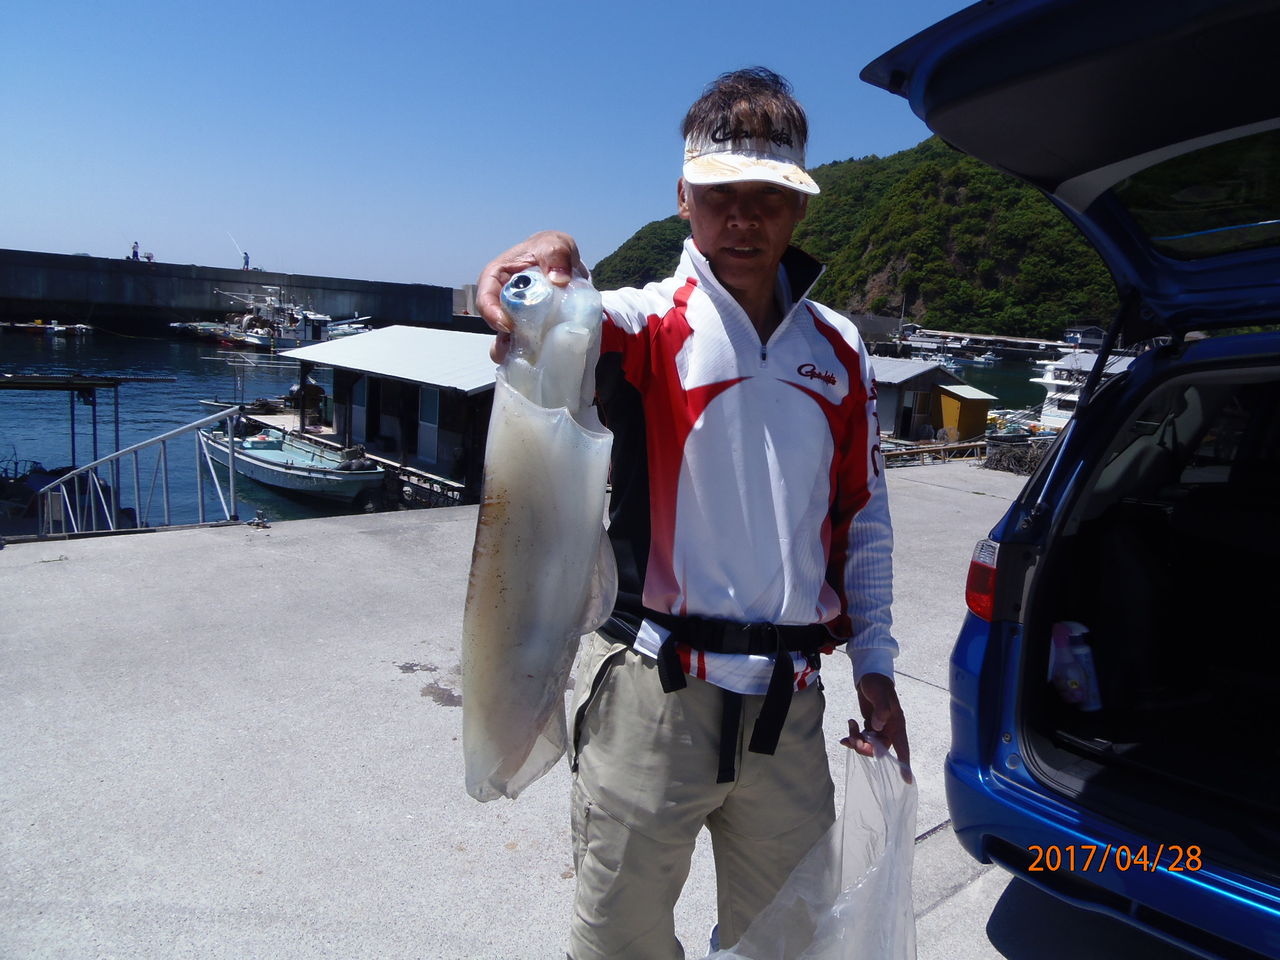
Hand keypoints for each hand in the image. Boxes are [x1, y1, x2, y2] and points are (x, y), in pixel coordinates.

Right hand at [476, 231, 583, 360]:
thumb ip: (557, 255)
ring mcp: (516, 317)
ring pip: (509, 341)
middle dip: (506, 340)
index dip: (492, 314)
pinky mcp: (531, 329)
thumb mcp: (555, 245)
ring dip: (519, 351)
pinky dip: (536, 352)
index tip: (508, 326)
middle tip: (523, 347)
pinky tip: (548, 355)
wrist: (566, 264)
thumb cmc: (551, 251)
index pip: (485, 298)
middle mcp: (502, 301)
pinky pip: (528, 345)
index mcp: (497, 278)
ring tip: (534, 356)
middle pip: (496, 326)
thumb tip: (558, 279)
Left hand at [840, 673, 911, 781]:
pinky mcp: (870, 726)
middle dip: (865, 749)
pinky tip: (846, 731)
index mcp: (896, 725)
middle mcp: (889, 730)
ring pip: (869, 745)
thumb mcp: (880, 694)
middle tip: (852, 741)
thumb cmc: (878, 684)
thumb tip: (877, 726)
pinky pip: (862, 738)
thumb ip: (881, 709)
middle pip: (880, 750)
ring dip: (857, 742)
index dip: (905, 764)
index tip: (907, 780)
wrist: (869, 677)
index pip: (902, 747)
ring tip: (849, 729)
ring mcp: (879, 729)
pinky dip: (853, 737)